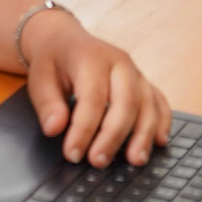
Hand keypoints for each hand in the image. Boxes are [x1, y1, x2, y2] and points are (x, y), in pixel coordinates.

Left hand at [19, 11, 172, 166]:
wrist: (66, 40)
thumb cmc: (54, 62)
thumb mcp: (39, 79)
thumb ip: (47, 105)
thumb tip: (55, 128)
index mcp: (91, 58)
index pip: (93, 97)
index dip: (84, 129)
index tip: (73, 154)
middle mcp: (119, 62)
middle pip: (126, 101)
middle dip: (114, 135)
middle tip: (99, 161)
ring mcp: (135, 72)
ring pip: (147, 103)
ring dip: (144, 134)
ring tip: (136, 160)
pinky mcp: (144, 82)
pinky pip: (160, 101)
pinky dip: (163, 121)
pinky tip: (160, 141)